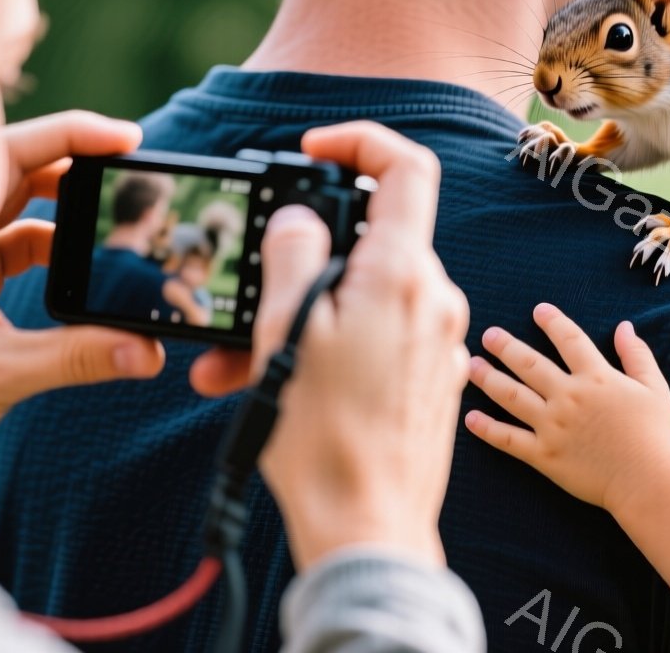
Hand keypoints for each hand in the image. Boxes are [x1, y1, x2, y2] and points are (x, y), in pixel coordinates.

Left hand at [0, 112, 165, 514]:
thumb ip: (77, 356)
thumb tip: (147, 350)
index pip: (11, 153)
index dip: (72, 136)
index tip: (127, 140)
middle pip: (22, 170)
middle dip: (81, 169)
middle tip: (134, 175)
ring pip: (25, 210)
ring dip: (72, 215)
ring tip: (119, 223)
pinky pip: (22, 245)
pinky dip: (59, 251)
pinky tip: (89, 270)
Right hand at [193, 122, 470, 569]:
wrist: (368, 527)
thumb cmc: (325, 437)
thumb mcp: (286, 329)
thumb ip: (292, 254)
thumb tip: (300, 218)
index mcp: (403, 273)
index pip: (406, 167)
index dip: (360, 142)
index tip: (314, 151)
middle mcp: (433, 298)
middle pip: (369, 240)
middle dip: (300, 258)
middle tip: (244, 290)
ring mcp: (437, 339)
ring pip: (361, 297)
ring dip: (298, 315)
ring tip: (233, 363)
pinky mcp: (430, 374)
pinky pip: (375, 338)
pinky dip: (325, 346)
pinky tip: (275, 384)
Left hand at [464, 303, 669, 513]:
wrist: (647, 479)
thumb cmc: (655, 433)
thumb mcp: (654, 387)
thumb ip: (637, 355)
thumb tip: (624, 326)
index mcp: (596, 378)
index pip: (569, 340)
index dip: (553, 322)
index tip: (539, 311)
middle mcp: (569, 397)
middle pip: (530, 364)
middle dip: (506, 346)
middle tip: (489, 335)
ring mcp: (553, 426)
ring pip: (512, 396)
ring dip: (489, 379)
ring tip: (472, 366)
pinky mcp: (544, 455)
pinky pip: (509, 439)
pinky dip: (487, 429)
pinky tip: (470, 418)